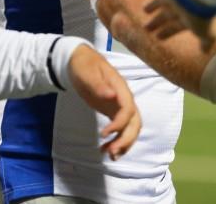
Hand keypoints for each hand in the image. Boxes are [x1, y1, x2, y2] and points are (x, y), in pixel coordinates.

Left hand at [67, 45, 141, 159]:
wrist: (80, 61)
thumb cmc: (84, 65)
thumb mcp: (88, 73)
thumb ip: (99, 85)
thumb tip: (112, 96)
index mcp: (121, 89)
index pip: (128, 110)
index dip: (119, 124)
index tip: (104, 134)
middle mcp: (124, 99)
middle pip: (135, 123)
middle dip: (126, 139)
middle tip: (111, 152)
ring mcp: (120, 106)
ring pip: (130, 129)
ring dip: (123, 144)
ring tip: (109, 155)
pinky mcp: (114, 112)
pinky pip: (121, 129)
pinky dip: (117, 141)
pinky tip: (106, 150)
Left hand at [142, 0, 215, 50]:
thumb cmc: (201, 16)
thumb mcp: (207, 33)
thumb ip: (206, 42)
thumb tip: (206, 51)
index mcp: (186, 19)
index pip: (174, 28)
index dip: (166, 32)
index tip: (158, 37)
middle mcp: (178, 8)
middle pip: (164, 16)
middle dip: (156, 22)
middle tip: (147, 28)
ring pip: (158, 2)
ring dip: (151, 6)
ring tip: (145, 9)